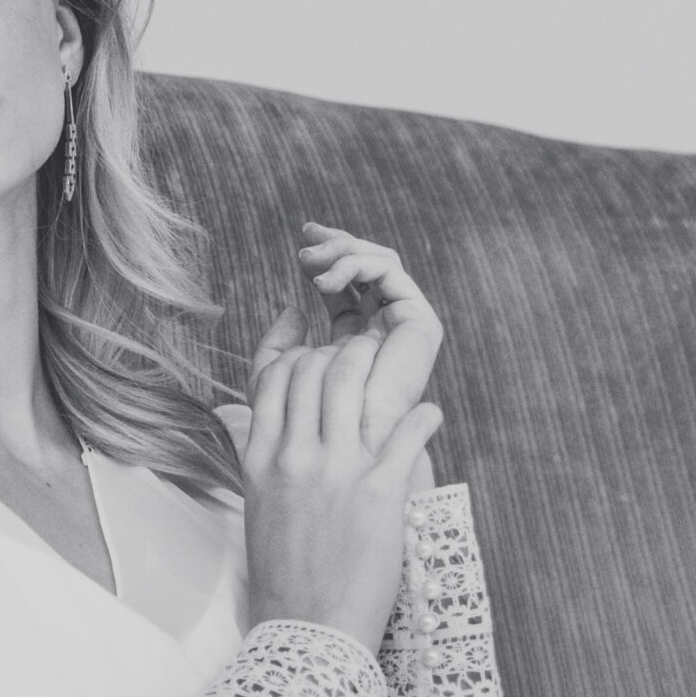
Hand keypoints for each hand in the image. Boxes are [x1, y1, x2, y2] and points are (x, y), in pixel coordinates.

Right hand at [238, 332, 441, 659]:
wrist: (306, 631)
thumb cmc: (284, 574)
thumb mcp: (259, 505)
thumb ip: (268, 456)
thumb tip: (279, 422)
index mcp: (262, 459)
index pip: (276, 377)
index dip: (299, 351)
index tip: (314, 342)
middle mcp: (295, 457)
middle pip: (316, 368)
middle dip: (342, 350)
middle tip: (362, 354)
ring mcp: (337, 472)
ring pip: (353, 380)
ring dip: (378, 364)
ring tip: (394, 372)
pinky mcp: (380, 493)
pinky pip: (407, 429)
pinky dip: (425, 415)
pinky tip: (430, 416)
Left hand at [251, 224, 443, 485]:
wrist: (346, 461)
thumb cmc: (307, 432)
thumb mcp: (277, 385)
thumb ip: (276, 351)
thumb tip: (291, 307)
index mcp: (357, 341)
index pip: (346, 284)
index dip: (326, 259)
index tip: (301, 244)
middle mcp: (385, 330)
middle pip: (366, 267)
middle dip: (336, 245)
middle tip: (308, 235)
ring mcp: (405, 327)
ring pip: (379, 263)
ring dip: (343, 251)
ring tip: (310, 260)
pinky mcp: (419, 326)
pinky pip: (391, 275)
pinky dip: (357, 264)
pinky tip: (324, 278)